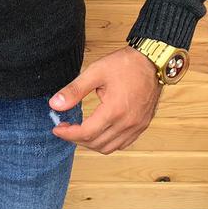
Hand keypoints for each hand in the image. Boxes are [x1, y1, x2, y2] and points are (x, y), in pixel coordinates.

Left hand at [48, 46, 162, 153]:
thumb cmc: (126, 64)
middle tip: (66, 128)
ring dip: (91, 143)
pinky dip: (107, 143)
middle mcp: (127, 122)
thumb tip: (55, 104)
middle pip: (96, 143)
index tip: (57, 129)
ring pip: (109, 148)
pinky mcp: (142, 125)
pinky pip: (122, 144)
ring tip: (80, 131)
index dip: (68, 134)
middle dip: (76, 139)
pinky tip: (99, 132)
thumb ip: (74, 90)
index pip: (86, 133)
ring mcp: (137, 126)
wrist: (152, 61)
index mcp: (114, 110)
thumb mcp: (95, 72)